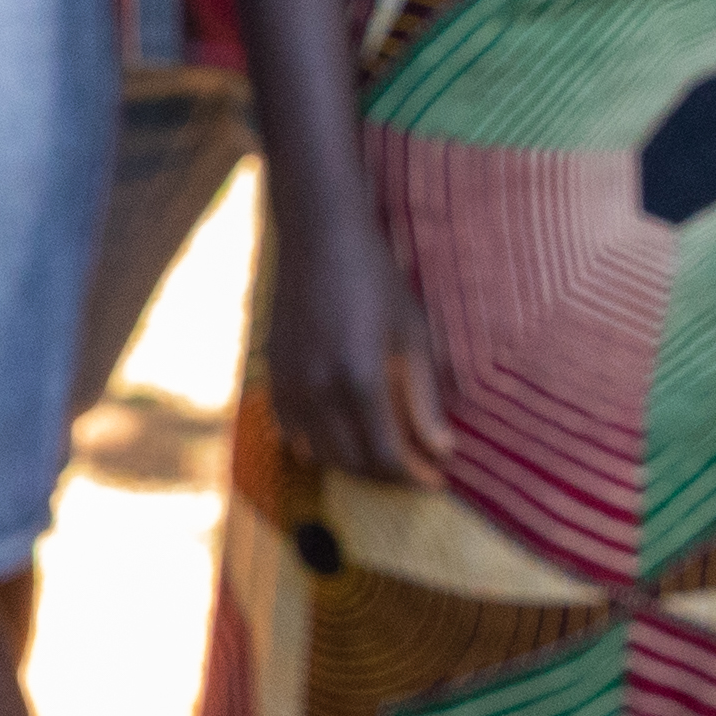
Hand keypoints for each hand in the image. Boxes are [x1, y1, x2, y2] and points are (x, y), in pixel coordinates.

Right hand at [262, 180, 453, 488]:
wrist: (318, 236)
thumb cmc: (375, 278)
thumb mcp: (413, 335)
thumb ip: (425, 398)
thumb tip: (443, 448)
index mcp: (359, 380)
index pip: (387, 455)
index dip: (415, 475)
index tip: (437, 479)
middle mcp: (318, 391)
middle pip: (354, 463)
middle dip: (389, 476)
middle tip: (416, 471)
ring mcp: (289, 385)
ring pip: (321, 454)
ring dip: (355, 465)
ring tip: (384, 459)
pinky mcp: (273, 375)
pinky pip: (292, 432)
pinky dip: (318, 446)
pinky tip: (339, 439)